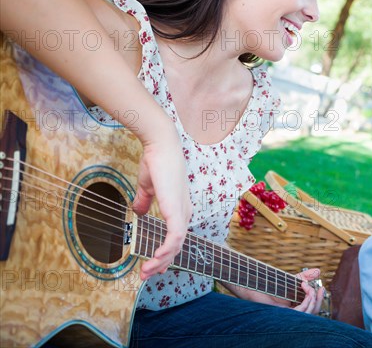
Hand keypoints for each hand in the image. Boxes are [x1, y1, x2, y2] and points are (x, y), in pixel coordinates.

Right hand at [132, 129, 191, 280]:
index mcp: (179, 208)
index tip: (153, 265)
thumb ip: (144, 201)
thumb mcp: (148, 187)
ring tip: (146, 271)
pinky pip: (175, 238)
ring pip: (176, 245)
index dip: (166, 253)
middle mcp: (184, 212)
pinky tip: (155, 259)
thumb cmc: (156, 163)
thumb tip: (137, 212)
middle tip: (146, 274)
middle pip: (177, 246)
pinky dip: (166, 250)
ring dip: (161, 260)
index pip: (176, 237)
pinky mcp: (177, 211)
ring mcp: (182, 212)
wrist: (160, 146)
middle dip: (162, 262)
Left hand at [235, 268, 324, 314]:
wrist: (255, 285)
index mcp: (294, 308)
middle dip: (318, 301)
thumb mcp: (292, 280)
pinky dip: (306, 303)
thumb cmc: (270, 284)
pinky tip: (306, 293)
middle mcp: (292, 314)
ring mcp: (288, 316)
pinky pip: (300, 313)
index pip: (311, 308)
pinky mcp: (283, 315)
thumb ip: (305, 277)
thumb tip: (318, 271)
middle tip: (320, 289)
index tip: (321, 287)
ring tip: (309, 288)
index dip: (318, 300)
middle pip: (312, 313)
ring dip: (312, 300)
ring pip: (308, 314)